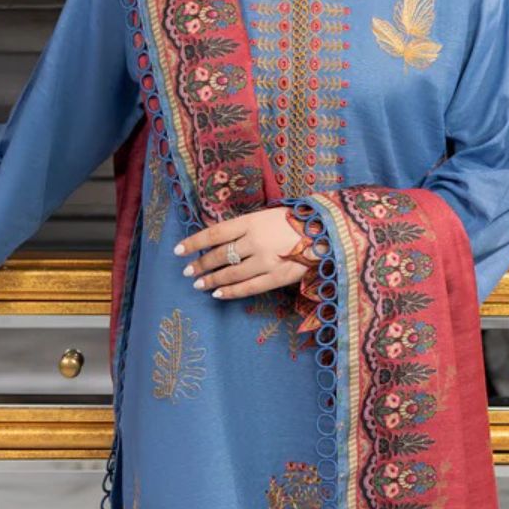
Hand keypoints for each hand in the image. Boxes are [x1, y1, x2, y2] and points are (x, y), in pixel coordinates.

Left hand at [174, 206, 321, 299]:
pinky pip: (249, 287)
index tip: (179, 251)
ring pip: (231, 273)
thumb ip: (247, 227)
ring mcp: (266, 260)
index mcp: (251, 221)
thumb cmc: (298, 220)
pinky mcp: (278, 276)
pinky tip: (218, 294)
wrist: (330, 230)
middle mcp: (255, 240)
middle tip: (188, 272)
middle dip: (201, 264)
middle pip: (220, 255)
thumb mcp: (269, 214)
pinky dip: (232, 292)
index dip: (194, 243)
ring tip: (198, 284)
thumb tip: (221, 239)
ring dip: (212, 280)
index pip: (215, 233)